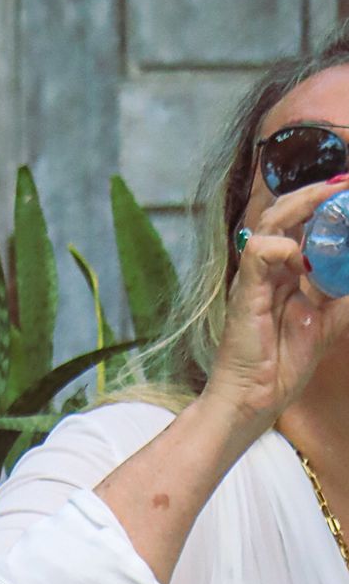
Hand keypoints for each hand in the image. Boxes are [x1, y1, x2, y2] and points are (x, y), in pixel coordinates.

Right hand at [206, 176, 348, 430]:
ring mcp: (254, 277)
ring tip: (332, 198)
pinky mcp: (244, 290)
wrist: (256, 397)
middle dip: (317, 193)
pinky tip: (301, 261)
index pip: (300, 222)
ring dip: (304, 205)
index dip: (323, 203)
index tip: (347, 190)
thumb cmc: (282, 364)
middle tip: (344, 186)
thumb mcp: (327, 319)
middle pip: (286, 211)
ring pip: (272, 220)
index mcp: (284, 271)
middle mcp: (267, 268)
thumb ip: (338, 288)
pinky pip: (260, 250)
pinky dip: (284, 247)